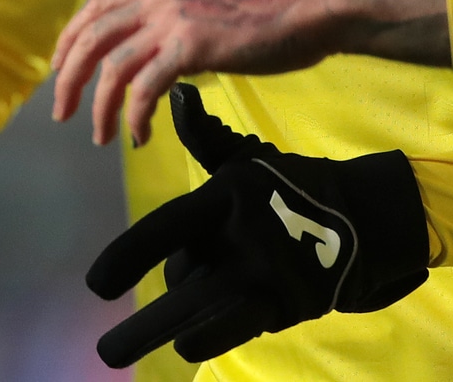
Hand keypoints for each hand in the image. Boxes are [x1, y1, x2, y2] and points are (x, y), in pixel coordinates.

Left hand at [49, 0, 449, 146]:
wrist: (310, 11)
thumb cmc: (273, 16)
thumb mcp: (213, 9)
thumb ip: (183, 24)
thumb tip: (166, 54)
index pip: (100, 6)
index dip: (72, 37)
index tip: (60, 69)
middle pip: (92, 36)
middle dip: (70, 78)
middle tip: (63, 113)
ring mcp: (175, 20)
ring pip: (112, 66)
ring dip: (99, 106)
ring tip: (100, 135)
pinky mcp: (192, 46)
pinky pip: (145, 88)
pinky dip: (135, 116)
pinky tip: (141, 136)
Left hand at [86, 84, 428, 367]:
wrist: (356, 218)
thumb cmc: (283, 188)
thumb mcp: (244, 160)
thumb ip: (204, 136)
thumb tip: (180, 96)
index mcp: (225, 198)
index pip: (168, 227)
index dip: (130, 255)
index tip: (95, 285)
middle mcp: (240, 237)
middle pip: (179, 283)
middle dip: (138, 325)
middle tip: (104, 352)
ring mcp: (261, 274)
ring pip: (198, 312)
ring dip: (158, 335)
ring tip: (120, 355)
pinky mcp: (280, 302)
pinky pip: (231, 328)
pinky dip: (205, 337)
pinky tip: (184, 344)